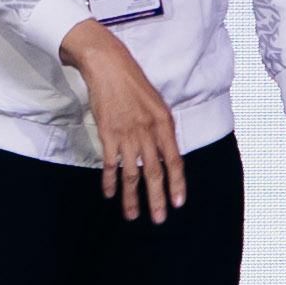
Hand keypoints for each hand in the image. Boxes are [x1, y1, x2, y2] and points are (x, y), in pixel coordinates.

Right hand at [61, 22, 185, 224]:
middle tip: (159, 218)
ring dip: (132, 197)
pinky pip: (110, 164)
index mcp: (164, 124)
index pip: (175, 161)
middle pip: (155, 172)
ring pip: (131, 173)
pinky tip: (110, 194)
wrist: (108, 66)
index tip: (178, 203)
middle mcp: (148, 132)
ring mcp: (127, 134)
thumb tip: (165, 155)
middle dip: (157, 199)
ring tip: (132, 215)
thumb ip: (161, 130)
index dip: (177, 184)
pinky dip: (110, 181)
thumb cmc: (133, 83)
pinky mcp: (107, 133)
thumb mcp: (156, 104)